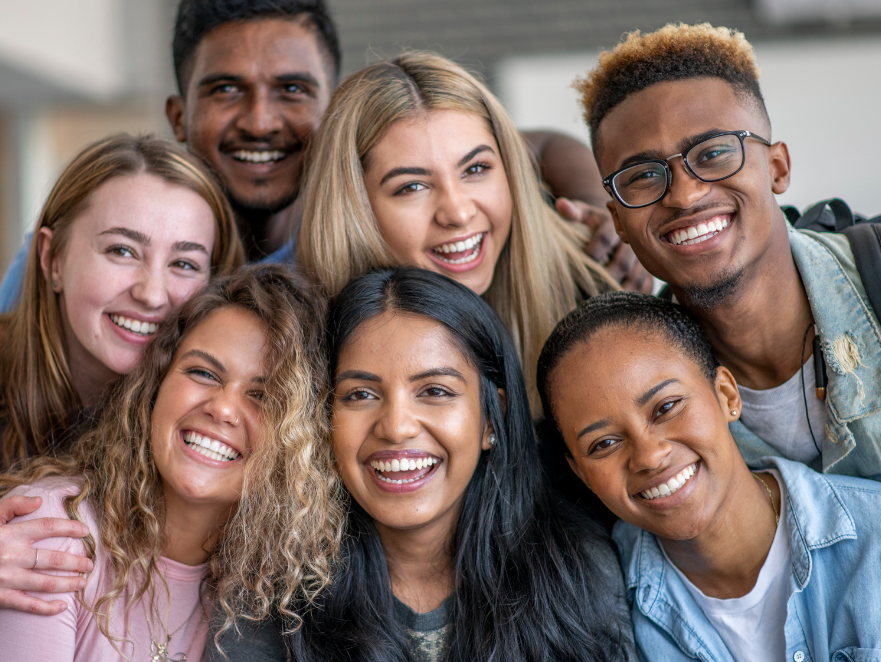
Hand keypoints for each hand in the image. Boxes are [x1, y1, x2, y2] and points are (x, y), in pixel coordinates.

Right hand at [0, 495, 92, 614]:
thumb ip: (13, 504)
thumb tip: (39, 500)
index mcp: (10, 534)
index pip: (48, 527)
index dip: (70, 528)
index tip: (86, 531)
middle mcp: (11, 556)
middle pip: (53, 558)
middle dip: (76, 561)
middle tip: (90, 563)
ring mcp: (6, 579)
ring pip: (46, 582)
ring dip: (69, 583)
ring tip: (83, 581)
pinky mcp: (0, 597)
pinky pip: (28, 604)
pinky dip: (47, 608)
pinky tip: (63, 606)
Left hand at [556, 197, 654, 293]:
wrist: (624, 224)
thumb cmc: (598, 223)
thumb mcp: (586, 214)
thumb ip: (573, 212)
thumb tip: (559, 203)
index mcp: (614, 225)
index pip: (605, 238)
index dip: (595, 249)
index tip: (585, 258)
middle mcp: (631, 241)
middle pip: (623, 262)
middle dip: (609, 274)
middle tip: (596, 286)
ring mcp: (642, 256)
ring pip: (637, 275)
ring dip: (624, 287)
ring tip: (609, 298)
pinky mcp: (648, 269)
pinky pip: (647, 284)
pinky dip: (638, 293)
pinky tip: (626, 302)